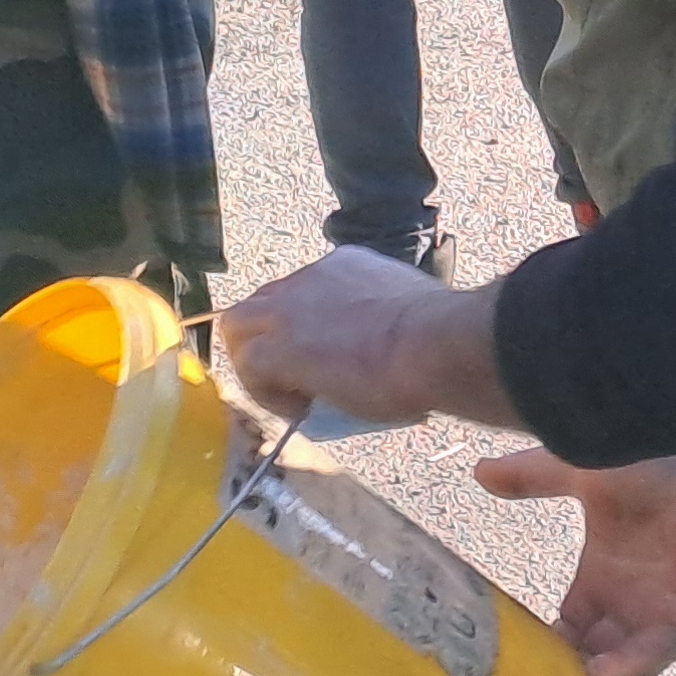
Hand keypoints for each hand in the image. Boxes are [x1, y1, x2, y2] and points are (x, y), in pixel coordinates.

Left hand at [219, 248, 512, 428]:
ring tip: (289, 396)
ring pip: (239, 328)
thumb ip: (383, 320)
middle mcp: (311, 276)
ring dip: (256, 363)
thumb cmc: (437, 337)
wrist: (435, 344)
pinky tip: (300, 410)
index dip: (302, 326)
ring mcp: (290, 308)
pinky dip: (266, 393)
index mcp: (345, 265)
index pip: (301, 291)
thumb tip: (388, 348)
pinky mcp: (279, 346)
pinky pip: (248, 368)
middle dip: (267, 340)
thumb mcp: (406, 313)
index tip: (323, 358)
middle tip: (293, 379)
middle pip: (260, 304)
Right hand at [473, 443, 675, 675]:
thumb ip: (533, 478)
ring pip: (622, 669)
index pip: (565, 632)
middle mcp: (626, 607)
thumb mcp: (581, 473)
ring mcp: (656, 615)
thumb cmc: (656, 465)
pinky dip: (628, 669)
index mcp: (600, 582)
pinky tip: (599, 673)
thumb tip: (480, 471)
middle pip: (588, 660)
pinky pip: (654, 655)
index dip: (539, 649)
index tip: (505, 658)